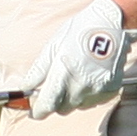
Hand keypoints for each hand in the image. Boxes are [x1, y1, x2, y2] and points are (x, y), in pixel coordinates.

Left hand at [15, 0, 132, 117]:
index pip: (47, 105)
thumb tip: (25, 87)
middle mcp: (81, 86)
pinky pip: (94, 101)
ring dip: (73, 98)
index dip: (38, 111)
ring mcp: (98, 89)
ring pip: (78, 106)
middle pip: (62, 109)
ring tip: (75, 77)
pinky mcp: (111, 89)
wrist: (111, 23)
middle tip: (57, 86)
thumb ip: (38, 71)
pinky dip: (88, 95)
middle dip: (56, 102)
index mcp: (63, 74)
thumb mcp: (53, 47)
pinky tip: (89, 77)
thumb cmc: (79, 31)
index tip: (34, 111)